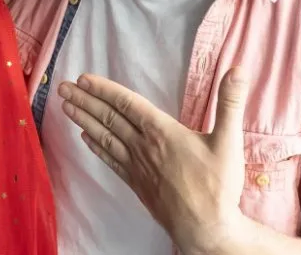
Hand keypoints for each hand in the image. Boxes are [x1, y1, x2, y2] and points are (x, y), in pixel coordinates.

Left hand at [57, 67, 247, 254]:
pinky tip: (86, 139)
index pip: (127, 104)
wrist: (206, 229)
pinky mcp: (137, 184)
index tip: (84, 79)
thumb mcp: (228, 141)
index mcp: (162, 132)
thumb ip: (230, 103)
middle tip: (63, 87)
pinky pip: (111, 160)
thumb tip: (237, 70)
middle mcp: (143, 147)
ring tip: (66, 106)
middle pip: (109, 118)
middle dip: (85, 101)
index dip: (105, 90)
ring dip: (84, 120)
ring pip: (105, 137)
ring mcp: (138, 167)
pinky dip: (96, 147)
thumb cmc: (218, 187)